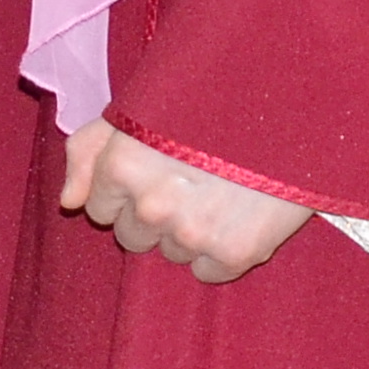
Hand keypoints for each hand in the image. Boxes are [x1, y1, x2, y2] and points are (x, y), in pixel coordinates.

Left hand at [61, 119, 309, 283]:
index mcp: (121, 165)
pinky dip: (223, 250)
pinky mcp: (234, 253)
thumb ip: (91, 150)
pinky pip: (209, 272)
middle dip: (154, 212)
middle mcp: (151, 205)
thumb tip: (69, 202)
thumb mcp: (143, 105)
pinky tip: (241, 213)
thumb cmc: (216, 95)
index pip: (100, 209)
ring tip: (221, 190)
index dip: (128, 190)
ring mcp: (192, 233)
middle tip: (193, 178)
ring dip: (189, 231)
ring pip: (170, 253)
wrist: (299, 102)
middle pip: (132, 236)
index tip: (157, 169)